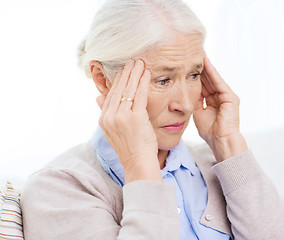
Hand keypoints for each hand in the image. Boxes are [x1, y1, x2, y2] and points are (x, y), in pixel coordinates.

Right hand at [97, 60, 161, 182]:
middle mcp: (109, 116)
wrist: (138, 163)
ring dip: (134, 74)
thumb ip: (106, 113)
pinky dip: (142, 82)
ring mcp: (121, 117)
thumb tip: (99, 97)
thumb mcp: (113, 130)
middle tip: (132, 60)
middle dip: (126, 73)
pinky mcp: (135, 118)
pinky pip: (139, 95)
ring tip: (139, 62)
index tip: (123, 70)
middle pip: (118, 89)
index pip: (110, 94)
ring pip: (128, 90)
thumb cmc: (130, 148)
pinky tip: (146, 73)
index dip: (117, 80)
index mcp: (104, 119)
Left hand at [193, 57, 247, 161]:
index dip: (193, 76)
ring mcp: (226, 96)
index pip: (201, 85)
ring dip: (205, 66)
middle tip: (190, 53)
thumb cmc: (210, 132)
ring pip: (213, 78)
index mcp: (212, 101)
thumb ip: (194, 102)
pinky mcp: (230, 97)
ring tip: (197, 53)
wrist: (221, 141)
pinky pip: (218, 82)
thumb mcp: (198, 113)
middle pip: (207, 79)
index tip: (184, 65)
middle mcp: (220, 97)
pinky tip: (205, 62)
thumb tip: (184, 92)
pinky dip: (212, 72)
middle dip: (199, 68)